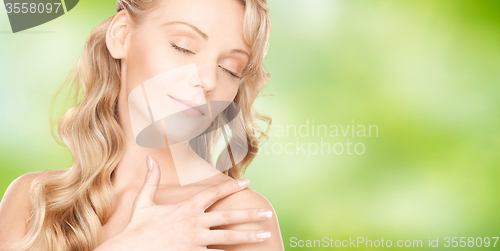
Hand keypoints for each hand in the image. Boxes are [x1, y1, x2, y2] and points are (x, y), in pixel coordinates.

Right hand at [95, 156, 271, 250]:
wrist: (130, 250)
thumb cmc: (137, 228)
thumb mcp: (143, 201)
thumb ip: (151, 180)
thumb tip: (150, 159)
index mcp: (186, 207)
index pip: (214, 193)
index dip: (231, 187)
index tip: (247, 182)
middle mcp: (195, 222)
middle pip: (228, 217)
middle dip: (250, 215)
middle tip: (267, 213)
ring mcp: (196, 240)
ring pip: (228, 238)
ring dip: (248, 236)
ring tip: (265, 235)